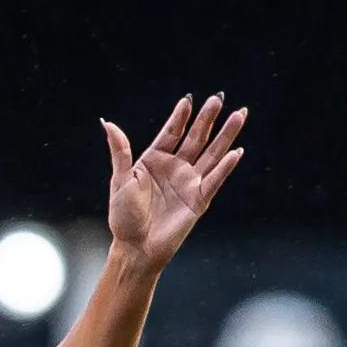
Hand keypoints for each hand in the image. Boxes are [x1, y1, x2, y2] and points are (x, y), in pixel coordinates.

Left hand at [104, 95, 246, 266]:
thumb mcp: (120, 180)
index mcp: (155, 160)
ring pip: (211, 153)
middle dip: (207, 119)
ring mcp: (189, 182)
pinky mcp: (199, 200)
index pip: (172, 132)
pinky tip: (235, 152)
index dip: (180, 117)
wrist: (135, 247)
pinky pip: (215, 180)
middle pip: (196, 138)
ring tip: (238, 115)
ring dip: (225, 135)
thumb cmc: (123, 217)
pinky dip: (225, 167)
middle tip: (218, 98)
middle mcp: (175, 168)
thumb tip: (108, 123)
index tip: (189, 100)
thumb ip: (120, 151)